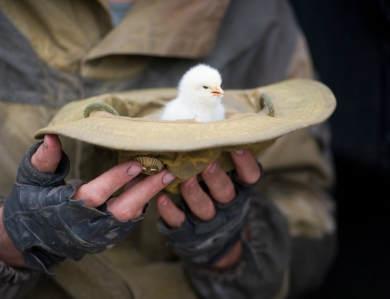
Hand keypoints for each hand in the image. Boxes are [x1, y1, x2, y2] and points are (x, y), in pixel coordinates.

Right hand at [0, 134, 174, 270]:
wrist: (28, 239)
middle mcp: (87, 225)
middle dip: (146, 191)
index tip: (136, 163)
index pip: (97, 194)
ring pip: (129, 218)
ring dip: (148, 197)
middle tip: (166, 172)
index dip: (116, 179)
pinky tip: (152, 188)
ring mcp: (98, 235)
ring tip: (165, 177)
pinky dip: (141, 205)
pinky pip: (128, 223)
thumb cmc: (29, 204)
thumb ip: (43, 160)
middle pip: (123, 210)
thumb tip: (53, 136)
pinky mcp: (104, 239)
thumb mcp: (30, 180)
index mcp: (68, 209)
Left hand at [156, 149, 260, 267]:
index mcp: (240, 189)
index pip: (249, 176)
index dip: (245, 162)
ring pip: (203, 207)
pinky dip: (169, 211)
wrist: (215, 241)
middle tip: (206, 163)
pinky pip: (179, 221)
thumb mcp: (229, 179)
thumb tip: (212, 126)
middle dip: (215, 177)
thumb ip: (222, 159)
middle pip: (224, 191)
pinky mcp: (187, 229)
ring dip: (193, 192)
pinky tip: (161, 198)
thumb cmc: (218, 195)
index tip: (237, 146)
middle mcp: (226, 204)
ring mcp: (207, 219)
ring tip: (184, 178)